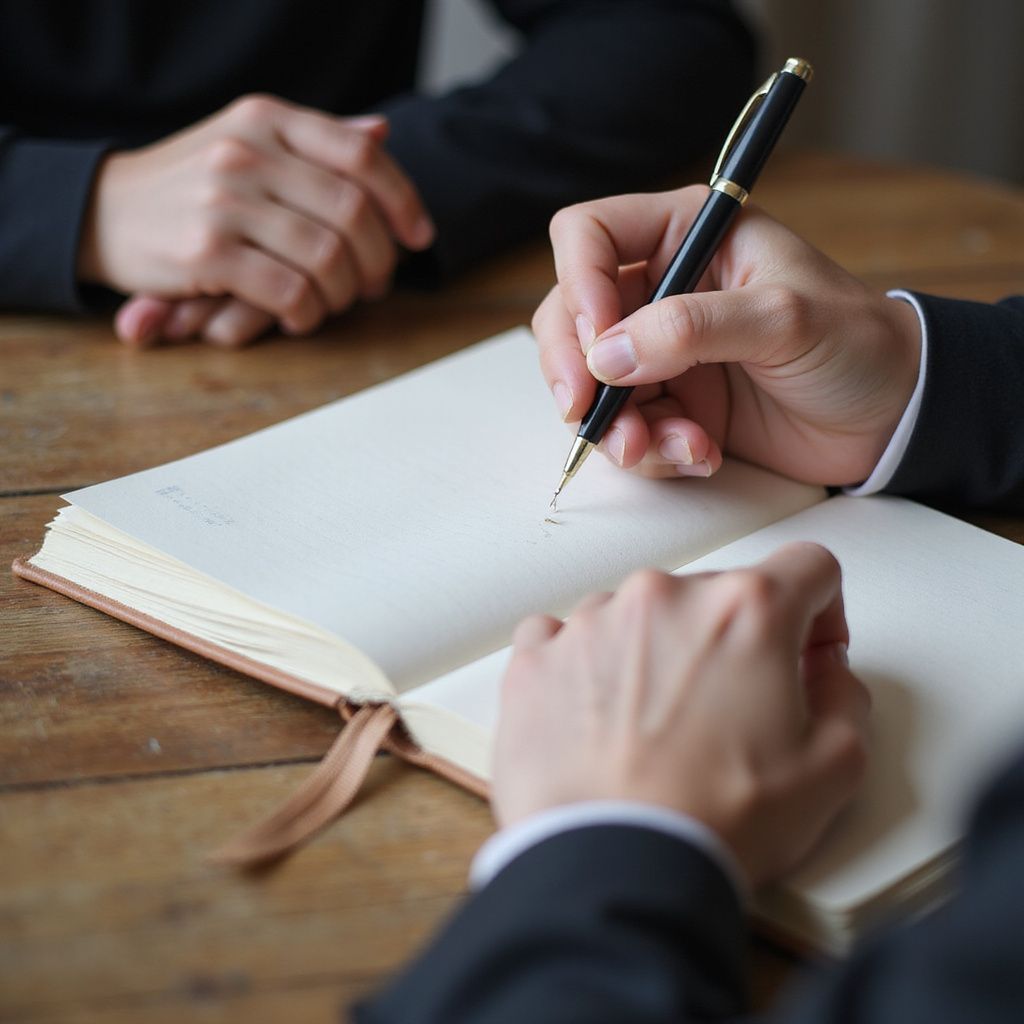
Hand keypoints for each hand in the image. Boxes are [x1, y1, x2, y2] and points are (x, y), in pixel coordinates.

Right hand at [79, 95, 434, 338]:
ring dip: (343, 293)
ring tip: (333, 302)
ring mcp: (226, 200)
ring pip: (328, 256)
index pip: (361, 153)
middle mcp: (248, 151)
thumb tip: (383, 131)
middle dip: (378, 259)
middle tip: (374, 285)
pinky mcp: (207, 252)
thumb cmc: (190, 185)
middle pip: (354, 211)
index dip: (403, 199)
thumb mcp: (250, 143)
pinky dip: (309, 313)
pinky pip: (291, 291)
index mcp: (267, 119)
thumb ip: (316, 142)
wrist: (100, 210)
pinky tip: (300, 316)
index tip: (419, 237)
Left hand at [493, 544, 869, 887]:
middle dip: (734, 644)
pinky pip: (569, 638)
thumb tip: (826, 674)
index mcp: (744, 611)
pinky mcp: (538, 656)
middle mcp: (664, 597)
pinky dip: (588, 668)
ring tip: (657, 732)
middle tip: (731, 715)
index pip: (807, 567)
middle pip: (718, 595)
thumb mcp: (833, 768)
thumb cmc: (710, 822)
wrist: (610, 866)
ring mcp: (592, 621)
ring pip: (644, 616)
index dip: (822, 612)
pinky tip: (601, 720)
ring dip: (659, 655)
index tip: (807, 651)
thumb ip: (846, 697)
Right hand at [533, 188, 922, 485]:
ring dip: (617, 425)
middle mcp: (663, 291)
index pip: (590, 236)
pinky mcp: (673, 407)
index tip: (600, 345)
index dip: (579, 285)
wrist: (891, 418)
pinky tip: (699, 455)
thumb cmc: (857, 345)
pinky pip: (628, 430)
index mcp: (687, 237)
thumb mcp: (784, 318)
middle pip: (571, 316)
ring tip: (670, 447)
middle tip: (589, 411)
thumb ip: (693, 328)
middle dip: (574, 369)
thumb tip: (608, 357)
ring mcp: (663, 354)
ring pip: (591, 384)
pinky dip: (653, 452)